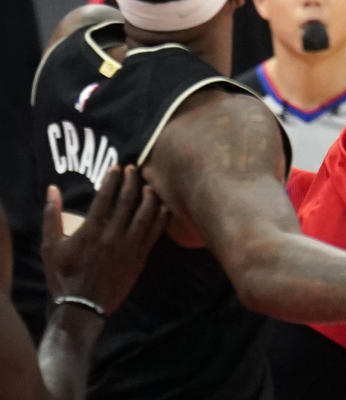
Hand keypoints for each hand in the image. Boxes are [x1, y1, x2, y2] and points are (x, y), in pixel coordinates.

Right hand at [43, 167, 165, 315]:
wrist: (81, 309)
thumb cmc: (64, 276)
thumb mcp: (50, 247)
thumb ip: (51, 216)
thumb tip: (52, 188)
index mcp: (91, 230)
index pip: (106, 195)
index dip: (112, 178)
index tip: (116, 167)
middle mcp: (113, 234)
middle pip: (128, 200)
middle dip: (132, 180)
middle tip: (133, 169)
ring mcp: (129, 246)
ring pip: (145, 214)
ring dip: (149, 196)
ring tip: (149, 185)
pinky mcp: (139, 258)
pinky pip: (154, 233)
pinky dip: (160, 217)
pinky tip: (162, 207)